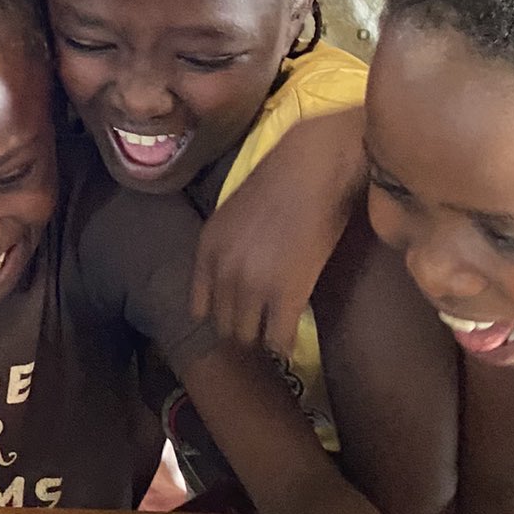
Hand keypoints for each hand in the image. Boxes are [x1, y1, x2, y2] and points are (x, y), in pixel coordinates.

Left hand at [191, 108, 363, 353]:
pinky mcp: (287, 295)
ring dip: (262, 337)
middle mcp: (223, 271)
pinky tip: (292, 340)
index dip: (219, 315)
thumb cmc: (280, 181)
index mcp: (207, 250)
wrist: (314, 169)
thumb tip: (233, 281)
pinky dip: (285, 344)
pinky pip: (279, 339)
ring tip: (276, 332)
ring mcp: (253, 286)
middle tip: (261, 327)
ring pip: (249, 337)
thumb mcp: (233, 216)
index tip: (236, 317)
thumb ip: (226, 250)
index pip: (199, 307)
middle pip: (224, 326)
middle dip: (242, 329)